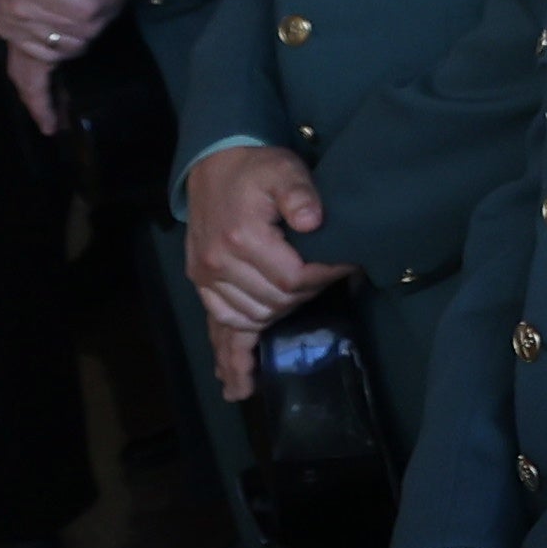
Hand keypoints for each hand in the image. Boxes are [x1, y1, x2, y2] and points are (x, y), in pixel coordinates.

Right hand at [0, 0, 122, 123]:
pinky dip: (40, 102)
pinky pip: (25, 79)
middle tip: (112, 0)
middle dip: (103, 18)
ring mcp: (16, 32)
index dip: (110, 0)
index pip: (88, 10)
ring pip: (66, 50)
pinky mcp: (14, 43)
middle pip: (81, 32)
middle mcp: (21, 13)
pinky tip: (51, 125)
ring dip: (86, 39)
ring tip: (96, 21)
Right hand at [180, 146, 349, 401]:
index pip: (293, 279)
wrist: (214, 165)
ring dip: (276, 320)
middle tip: (327, 280)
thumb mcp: (283, 170)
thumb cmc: (255, 168)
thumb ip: (300, 193)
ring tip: (298, 321)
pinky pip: (218, 324)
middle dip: (305, 296)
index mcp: (242, 239)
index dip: (323, 276)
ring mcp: (206, 277)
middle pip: (274, 302)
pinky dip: (232, 352)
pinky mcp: (201, 282)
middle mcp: (219, 264)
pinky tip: (239, 383)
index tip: (345, 266)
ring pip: (249, 318)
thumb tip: (314, 220)